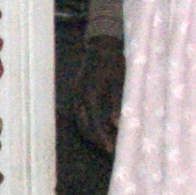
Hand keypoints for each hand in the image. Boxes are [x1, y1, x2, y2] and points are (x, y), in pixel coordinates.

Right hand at [70, 37, 127, 155]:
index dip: (102, 137)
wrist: (101, 45)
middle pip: (84, 125)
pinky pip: (80, 113)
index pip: (94, 123)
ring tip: (105, 141)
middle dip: (95, 139)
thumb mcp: (119, 83)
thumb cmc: (114, 63)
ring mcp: (76, 94)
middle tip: (109, 149)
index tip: (111, 149)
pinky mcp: (77, 92)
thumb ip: (116, 104)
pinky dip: (88, 122)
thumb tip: (115, 125)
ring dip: (91, 132)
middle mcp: (79, 97)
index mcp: (89, 95)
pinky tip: (100, 126)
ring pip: (80, 120)